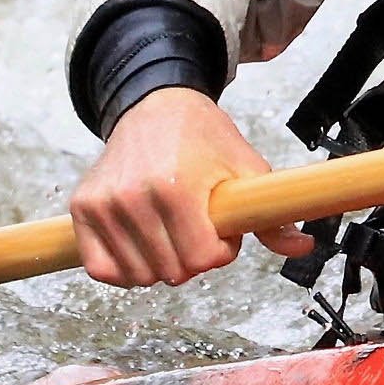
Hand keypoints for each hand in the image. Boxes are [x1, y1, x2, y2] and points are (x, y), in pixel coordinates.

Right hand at [70, 87, 313, 286]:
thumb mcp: (245, 168)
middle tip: (195, 225)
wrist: (155, 107)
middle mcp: (133, 198)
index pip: (204, 259)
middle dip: (194, 256)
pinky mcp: (81, 210)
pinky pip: (103, 270)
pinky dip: (124, 269)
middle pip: (174, 272)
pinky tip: (141, 248)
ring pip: (140, 277)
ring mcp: (103, 205)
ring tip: (170, 230)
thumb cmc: (202, 138)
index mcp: (176, 188)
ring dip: (161, 263)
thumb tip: (302, 245)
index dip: (221, 250)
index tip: (220, 228)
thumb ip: (270, 215)